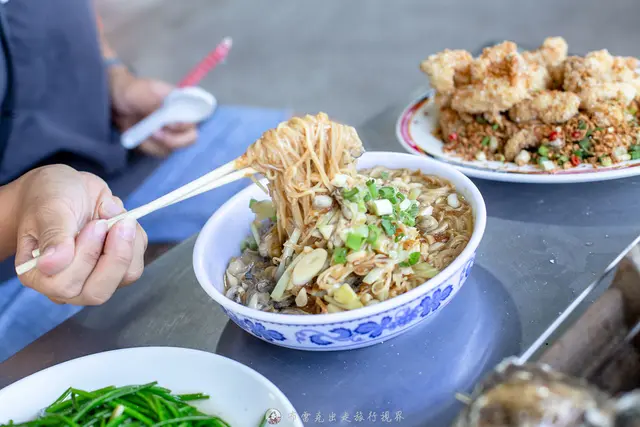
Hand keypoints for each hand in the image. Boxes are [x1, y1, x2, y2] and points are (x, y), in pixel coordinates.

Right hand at [14, 165, 147, 304]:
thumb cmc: (51, 197)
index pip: (64, 286)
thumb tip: (52, 266)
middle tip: (112, 222)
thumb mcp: (49, 208)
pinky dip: (135, 238)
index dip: (85, 257)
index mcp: (38, 274)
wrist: (69, 187)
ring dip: (127, 242)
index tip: (96, 224)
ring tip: (109, 212)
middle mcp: (66, 284)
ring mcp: (95, 278)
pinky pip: (137, 262)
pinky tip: (118, 218)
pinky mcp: (118, 268)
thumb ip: (53, 236)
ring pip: (125, 277)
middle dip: (114, 256)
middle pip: (98, 293)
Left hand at [110, 67, 197, 156]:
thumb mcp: (143, 91)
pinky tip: (139, 137)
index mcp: (182, 103)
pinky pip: (160, 152)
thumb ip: (157, 101)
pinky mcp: (162, 144)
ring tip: (141, 132)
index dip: (185, 125)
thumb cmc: (131, 92)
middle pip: (190, 138)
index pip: (195, 118)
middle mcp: (181, 120)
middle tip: (154, 133)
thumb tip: (169, 114)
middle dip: (173, 140)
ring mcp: (172, 133)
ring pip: (174, 149)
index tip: (168, 125)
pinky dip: (148, 147)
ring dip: (156, 144)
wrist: (115, 103)